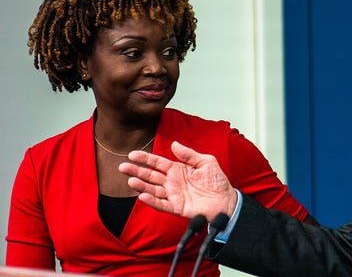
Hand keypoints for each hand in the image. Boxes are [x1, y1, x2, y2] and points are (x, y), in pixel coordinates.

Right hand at [118, 141, 237, 220]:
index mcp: (178, 170)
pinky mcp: (178, 207)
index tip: (132, 155)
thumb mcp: (206, 162)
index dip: (145, 159)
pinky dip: (152, 201)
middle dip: (137, 171)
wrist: (227, 200)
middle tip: (123, 167)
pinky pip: (162, 204)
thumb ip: (189, 154)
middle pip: (151, 176)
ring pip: (153, 190)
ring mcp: (174, 195)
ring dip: (142, 185)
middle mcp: (173, 182)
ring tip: (131, 180)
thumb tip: (174, 144)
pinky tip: (143, 196)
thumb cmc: (217, 182)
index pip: (158, 163)